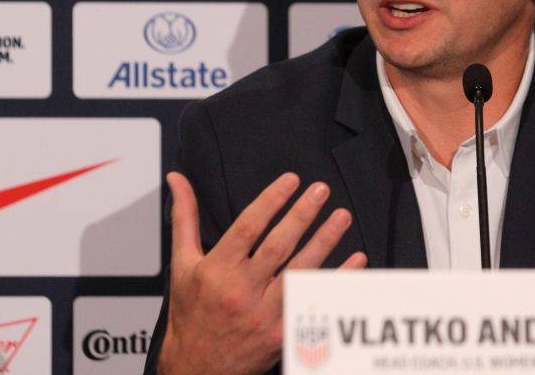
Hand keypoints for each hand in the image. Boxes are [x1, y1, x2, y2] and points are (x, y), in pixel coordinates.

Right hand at [158, 171, 366, 374]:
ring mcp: (263, 313)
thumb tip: (177, 180)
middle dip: (302, 215)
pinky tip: (357, 261)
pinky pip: (314, 301)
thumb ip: (185, 218)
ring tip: (341, 217)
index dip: (270, 201)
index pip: (247, 227)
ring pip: (299, 271)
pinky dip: (337, 280)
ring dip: (325, 242)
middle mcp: (240, 290)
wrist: (196, 367)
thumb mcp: (183, 264)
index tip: (291, 180)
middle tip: (321, 190)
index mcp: (217, 270)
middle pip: (278, 246)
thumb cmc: (191, 312)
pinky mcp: (281, 332)